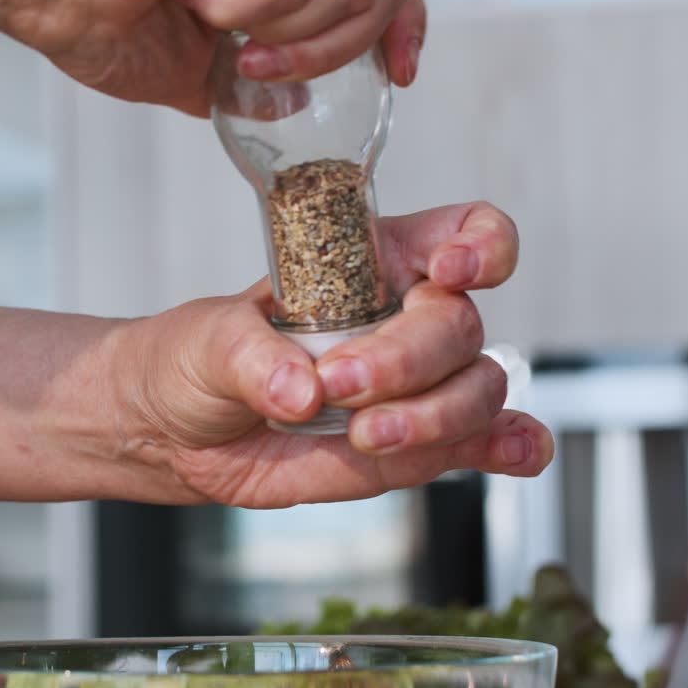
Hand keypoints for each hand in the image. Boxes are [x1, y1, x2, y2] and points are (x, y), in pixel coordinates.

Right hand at [0, 0, 425, 116]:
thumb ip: (239, 88)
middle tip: (264, 64)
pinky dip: (262, 5)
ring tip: (225, 34)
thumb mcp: (187, 74)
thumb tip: (285, 104)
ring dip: (295, 31)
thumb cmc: (101, 26)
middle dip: (335, 45)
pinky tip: (209, 6)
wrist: (56, 1)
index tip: (402, 69)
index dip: (406, 24)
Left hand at [113, 202, 552, 508]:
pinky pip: (478, 443)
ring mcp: (414, 387)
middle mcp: (404, 320)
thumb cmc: (194, 360)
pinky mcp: (411, 445)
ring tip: (364, 434)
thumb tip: (299, 392)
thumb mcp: (208, 340)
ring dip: (435, 416)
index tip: (446, 273)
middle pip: (460, 324)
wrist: (173, 432)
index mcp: (369, 264)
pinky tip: (514, 456)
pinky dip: (506, 448)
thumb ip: (252, 359)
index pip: (462, 231)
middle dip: (405, 360)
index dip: (479, 245)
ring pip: (476, 389)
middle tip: (337, 385)